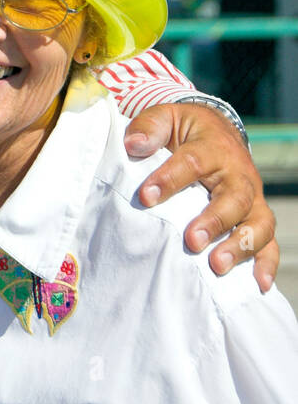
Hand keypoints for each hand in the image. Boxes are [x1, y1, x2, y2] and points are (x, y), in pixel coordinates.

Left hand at [124, 102, 276, 290]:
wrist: (214, 132)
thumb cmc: (182, 131)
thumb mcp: (164, 118)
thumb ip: (149, 128)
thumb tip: (135, 144)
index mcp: (212, 147)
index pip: (191, 162)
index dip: (169, 179)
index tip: (145, 197)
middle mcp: (238, 174)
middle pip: (233, 198)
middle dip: (214, 221)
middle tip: (192, 240)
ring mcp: (251, 197)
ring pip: (258, 222)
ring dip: (241, 245)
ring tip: (217, 265)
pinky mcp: (256, 216)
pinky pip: (269, 242)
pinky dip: (266, 263)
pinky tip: (257, 284)